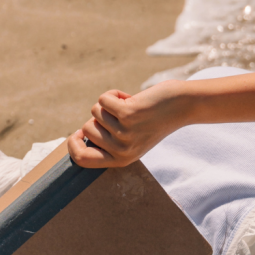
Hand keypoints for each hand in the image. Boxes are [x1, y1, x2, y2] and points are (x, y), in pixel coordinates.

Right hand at [68, 81, 189, 167]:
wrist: (181, 106)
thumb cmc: (153, 119)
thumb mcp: (131, 138)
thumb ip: (108, 140)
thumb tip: (80, 134)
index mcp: (121, 160)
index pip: (82, 160)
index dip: (73, 145)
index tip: (78, 133)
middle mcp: (122, 150)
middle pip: (87, 128)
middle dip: (100, 117)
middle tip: (122, 115)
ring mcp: (125, 133)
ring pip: (95, 111)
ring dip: (110, 104)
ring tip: (130, 107)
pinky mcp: (128, 114)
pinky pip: (103, 100)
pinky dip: (114, 94)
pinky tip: (131, 98)